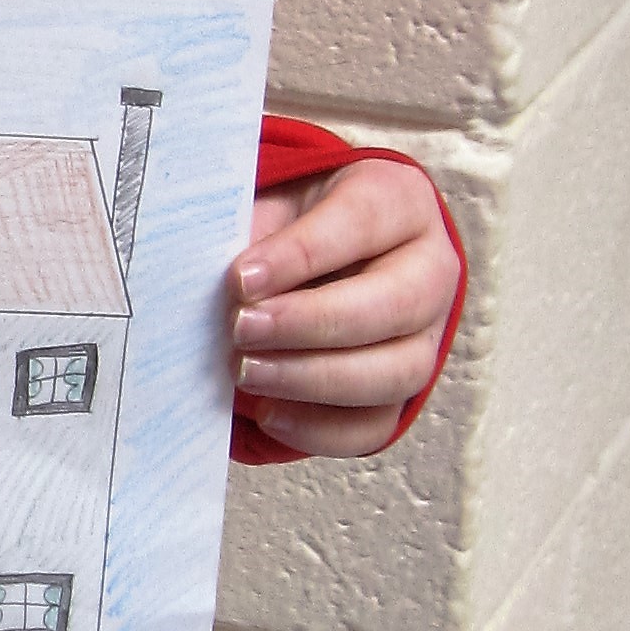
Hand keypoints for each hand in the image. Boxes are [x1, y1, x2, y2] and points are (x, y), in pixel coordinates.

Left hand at [229, 158, 459, 457]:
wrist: (312, 258)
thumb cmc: (289, 225)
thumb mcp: (270, 205)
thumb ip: (248, 231)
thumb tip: (200, 275)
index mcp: (398, 202)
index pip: (363, 222)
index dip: (302, 253)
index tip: (241, 279)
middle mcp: (429, 270)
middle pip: (396, 304)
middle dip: (312, 322)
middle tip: (242, 329)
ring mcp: (425, 337)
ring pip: (397, 371)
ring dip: (315, 379)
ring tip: (246, 372)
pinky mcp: (401, 392)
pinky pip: (375, 424)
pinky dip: (320, 428)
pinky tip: (267, 413)